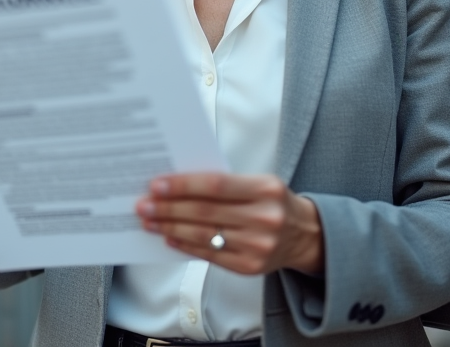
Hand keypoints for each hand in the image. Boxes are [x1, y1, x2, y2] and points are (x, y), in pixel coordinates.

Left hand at [137, 173, 323, 274]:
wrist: (306, 235)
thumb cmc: (274, 203)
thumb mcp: (258, 183)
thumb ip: (223, 184)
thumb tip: (176, 185)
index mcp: (265, 189)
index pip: (215, 185)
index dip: (183, 185)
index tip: (156, 185)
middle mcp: (264, 218)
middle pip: (205, 212)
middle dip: (168, 208)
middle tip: (144, 205)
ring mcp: (258, 245)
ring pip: (204, 235)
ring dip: (170, 228)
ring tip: (150, 221)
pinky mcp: (250, 267)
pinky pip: (210, 255)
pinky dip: (186, 246)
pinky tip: (170, 238)